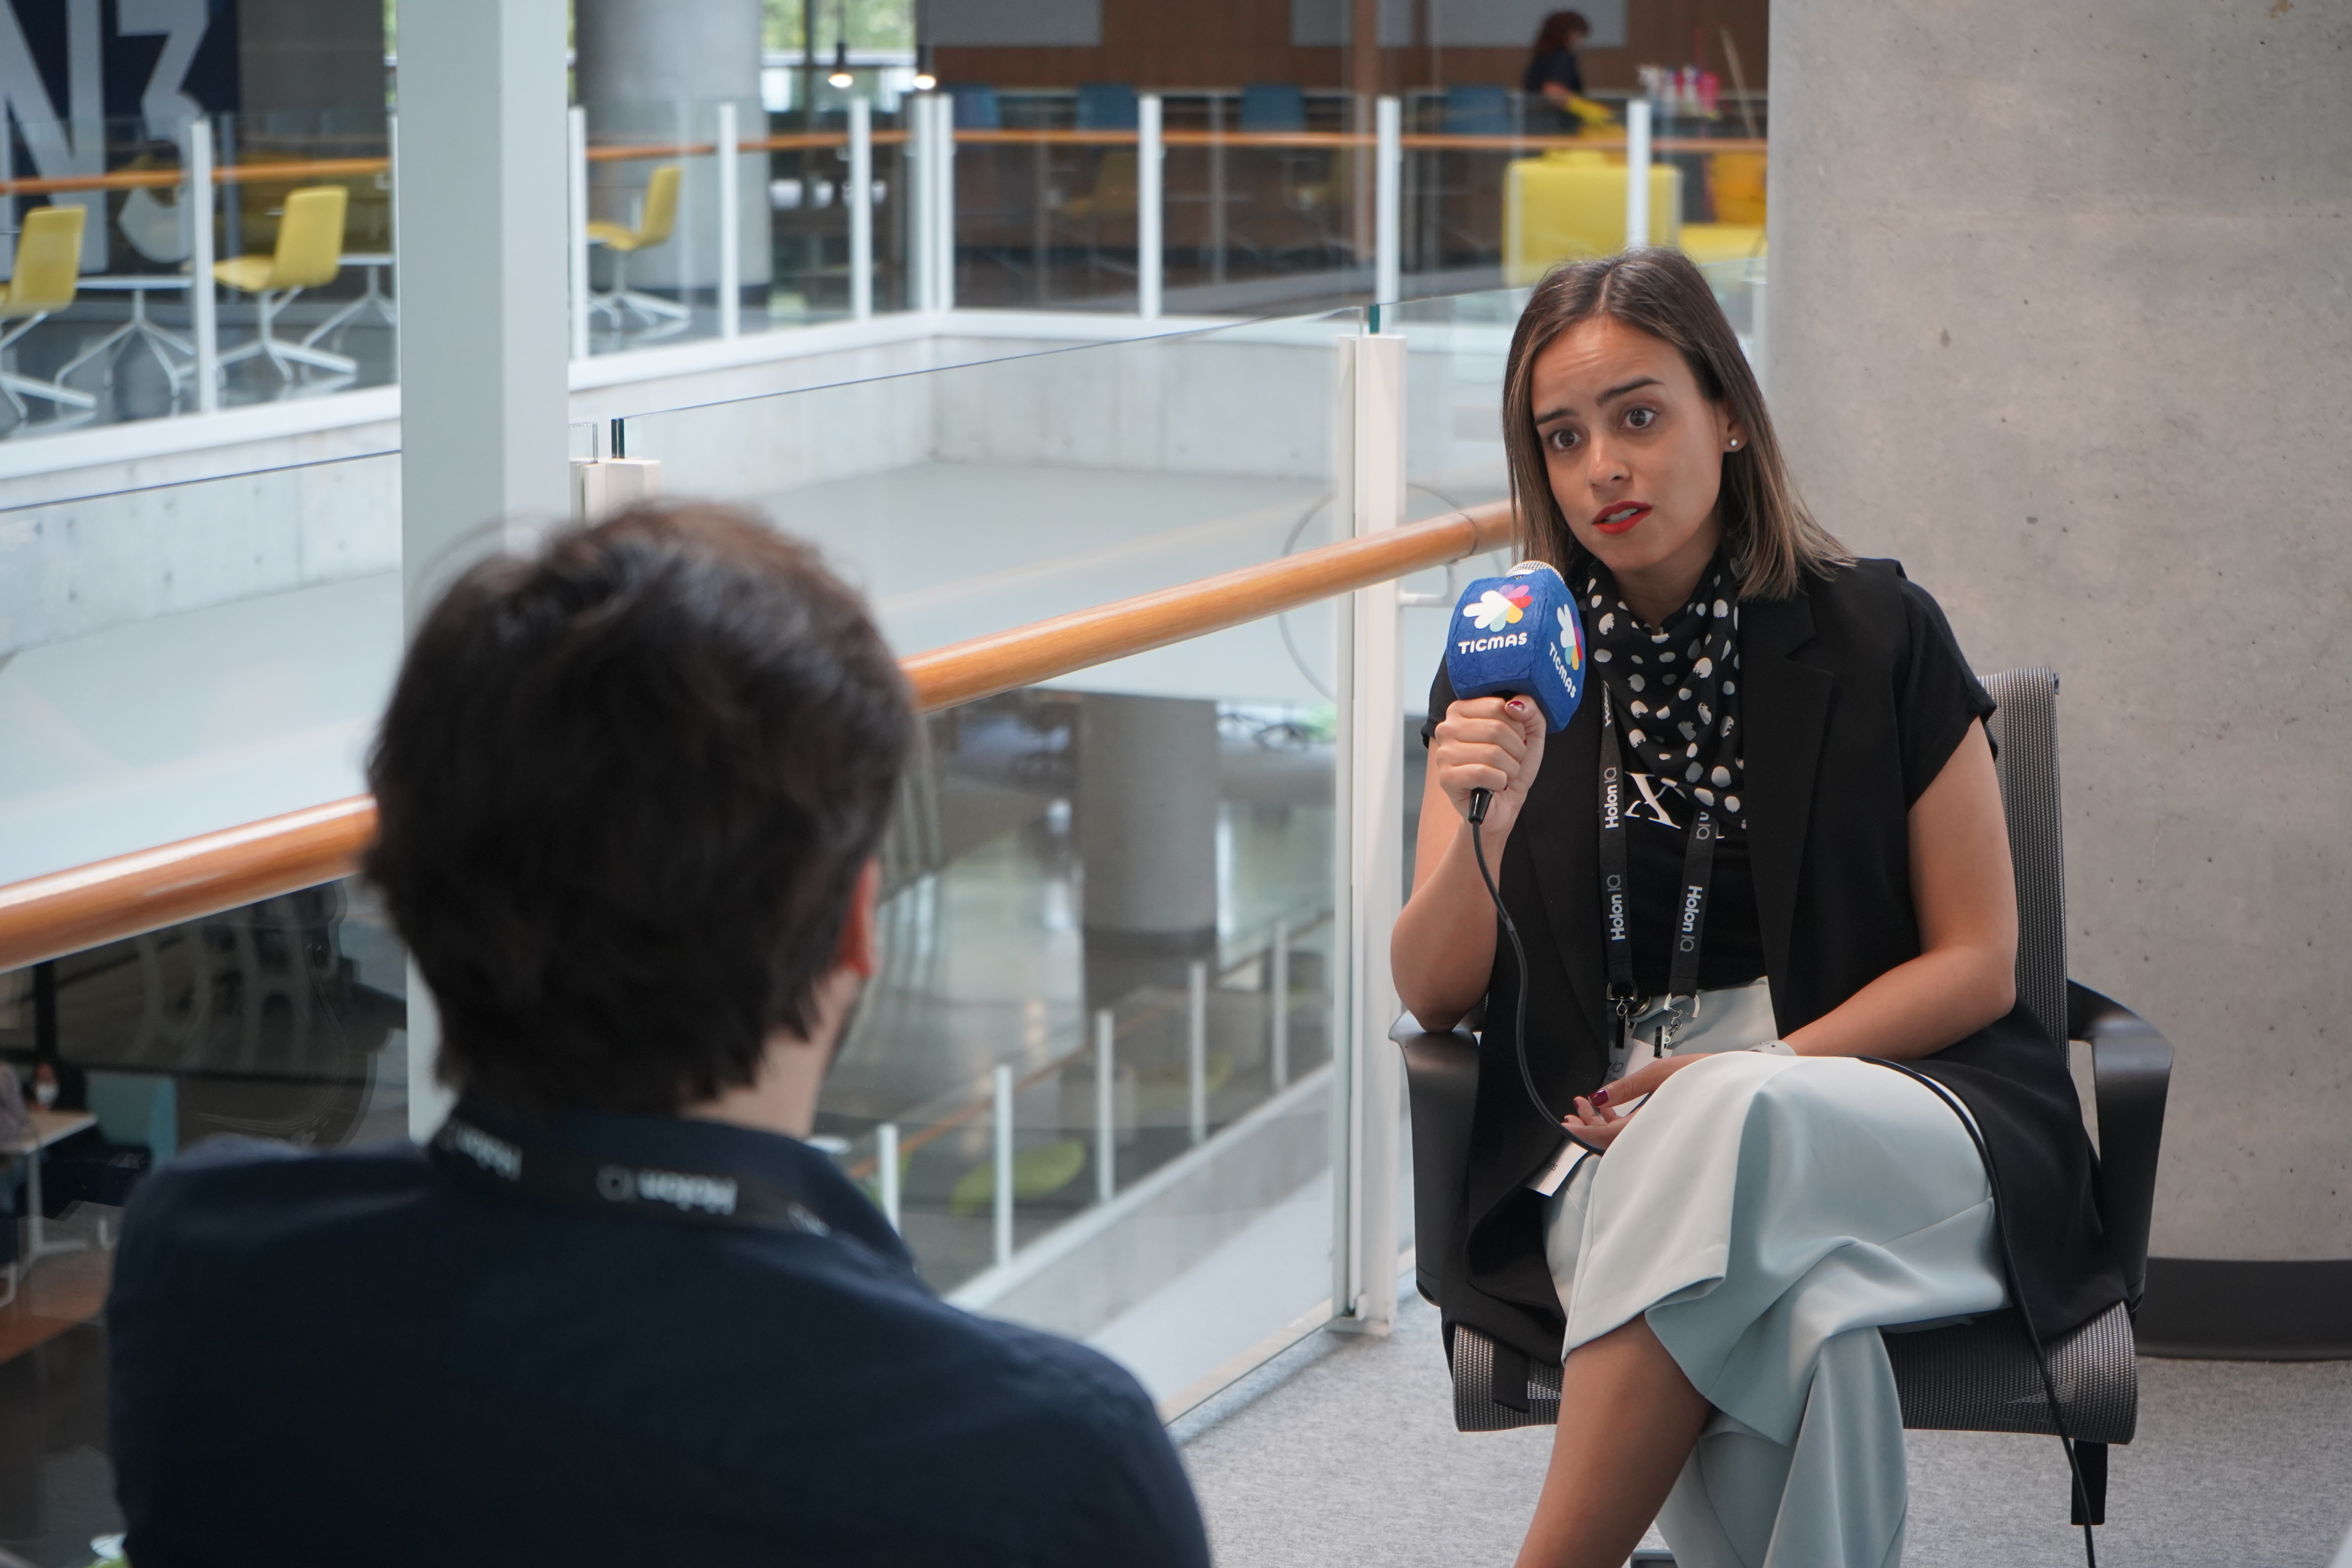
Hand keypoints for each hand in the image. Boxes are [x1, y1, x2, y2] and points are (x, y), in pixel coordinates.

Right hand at [1430, 697, 1547, 833]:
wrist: (1500, 806)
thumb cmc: (1509, 767)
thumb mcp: (1529, 735)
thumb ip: (1530, 710)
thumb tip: (1516, 704)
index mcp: (1462, 710)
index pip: (1498, 706)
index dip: (1517, 727)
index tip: (1514, 739)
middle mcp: (1447, 727)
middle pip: (1496, 729)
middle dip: (1516, 750)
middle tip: (1511, 761)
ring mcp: (1443, 753)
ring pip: (1492, 752)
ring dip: (1510, 768)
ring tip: (1503, 774)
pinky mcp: (1445, 777)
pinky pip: (1483, 773)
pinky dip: (1499, 781)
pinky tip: (1494, 785)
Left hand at [1561, 1054, 1700, 1149]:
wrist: (1740, 1089)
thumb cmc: (1709, 1079)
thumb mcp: (1663, 1073)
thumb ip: (1627, 1087)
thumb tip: (1598, 1098)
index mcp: (1653, 1125)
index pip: (1608, 1138)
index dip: (1584, 1132)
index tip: (1566, 1125)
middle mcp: (1655, 1138)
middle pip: (1611, 1142)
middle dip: (1588, 1127)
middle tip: (1571, 1113)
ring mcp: (1660, 1137)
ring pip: (1622, 1139)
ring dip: (1600, 1124)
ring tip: (1583, 1107)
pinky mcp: (1664, 1131)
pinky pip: (1634, 1134)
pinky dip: (1617, 1123)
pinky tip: (1607, 1109)